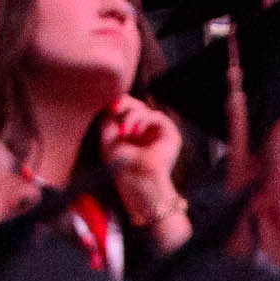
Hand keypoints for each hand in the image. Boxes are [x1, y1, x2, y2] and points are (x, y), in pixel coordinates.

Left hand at [100, 96, 187, 238]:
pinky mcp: (171, 134)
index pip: (126, 107)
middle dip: (124, 106)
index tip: (110, 108)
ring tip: (126, 132)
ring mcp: (158, 131)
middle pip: (135, 103)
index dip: (118, 103)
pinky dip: (143, 120)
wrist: (138, 181)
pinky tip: (135, 133)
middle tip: (116, 115)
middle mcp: (145, 130)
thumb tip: (113, 99)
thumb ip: (110, 118)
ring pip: (144, 108)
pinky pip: (156, 115)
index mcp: (132, 131)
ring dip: (131, 116)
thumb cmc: (122, 165)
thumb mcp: (109, 137)